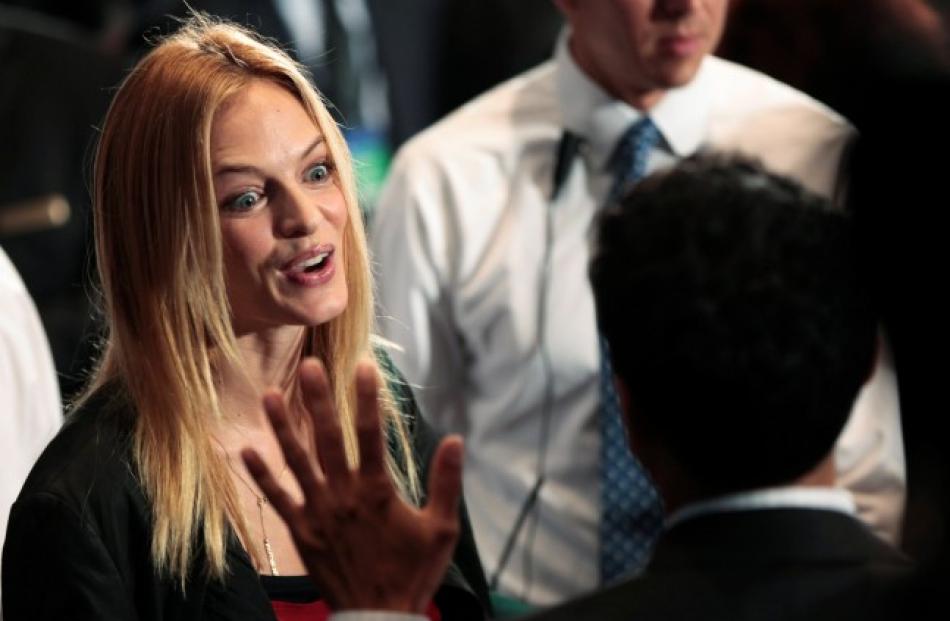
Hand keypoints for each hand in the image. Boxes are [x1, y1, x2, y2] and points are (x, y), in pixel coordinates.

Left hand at [242, 357, 462, 612]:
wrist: (380, 616)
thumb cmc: (413, 572)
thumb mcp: (442, 528)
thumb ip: (446, 482)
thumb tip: (456, 439)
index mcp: (376, 490)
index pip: (370, 433)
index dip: (366, 397)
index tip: (364, 365)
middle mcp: (343, 495)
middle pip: (328, 438)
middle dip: (318, 399)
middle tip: (309, 365)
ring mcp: (318, 512)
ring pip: (296, 461)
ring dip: (282, 427)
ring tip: (269, 394)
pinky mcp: (302, 531)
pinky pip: (276, 499)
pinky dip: (261, 475)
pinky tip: (246, 450)